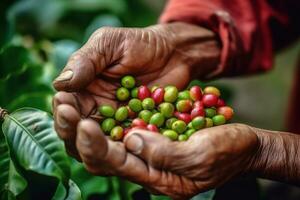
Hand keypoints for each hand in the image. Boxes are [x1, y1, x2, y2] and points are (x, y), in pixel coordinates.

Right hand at [52, 22, 219, 157]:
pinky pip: (132, 145)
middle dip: (78, 134)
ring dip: (101, 148)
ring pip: (103, 146)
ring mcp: (119, 125)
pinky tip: (132, 144)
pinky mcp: (140, 132)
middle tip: (84, 128)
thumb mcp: (109, 44)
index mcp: (84, 91)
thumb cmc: (139, 44)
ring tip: (105, 140)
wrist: (174, 54)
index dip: (64, 112)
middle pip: (79, 134)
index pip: (67, 108)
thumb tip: (59, 85)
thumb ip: (85, 61)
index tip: (66, 109)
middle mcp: (98, 112)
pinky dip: (130, 147)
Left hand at [56, 120, 257, 198]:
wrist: (242, 142)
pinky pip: (120, 126)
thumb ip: (166, 154)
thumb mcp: (203, 154)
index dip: (96, 145)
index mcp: (157, 178)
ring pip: (105, 140)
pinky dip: (103, 113)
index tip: (84, 124)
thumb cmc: (229, 149)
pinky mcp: (151, 135)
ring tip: (66, 100)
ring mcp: (147, 151)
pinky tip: (89, 97)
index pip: (116, 164)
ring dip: (84, 122)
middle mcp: (145, 167)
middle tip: (64, 108)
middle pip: (102, 155)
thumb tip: (131, 140)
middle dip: (80, 133)